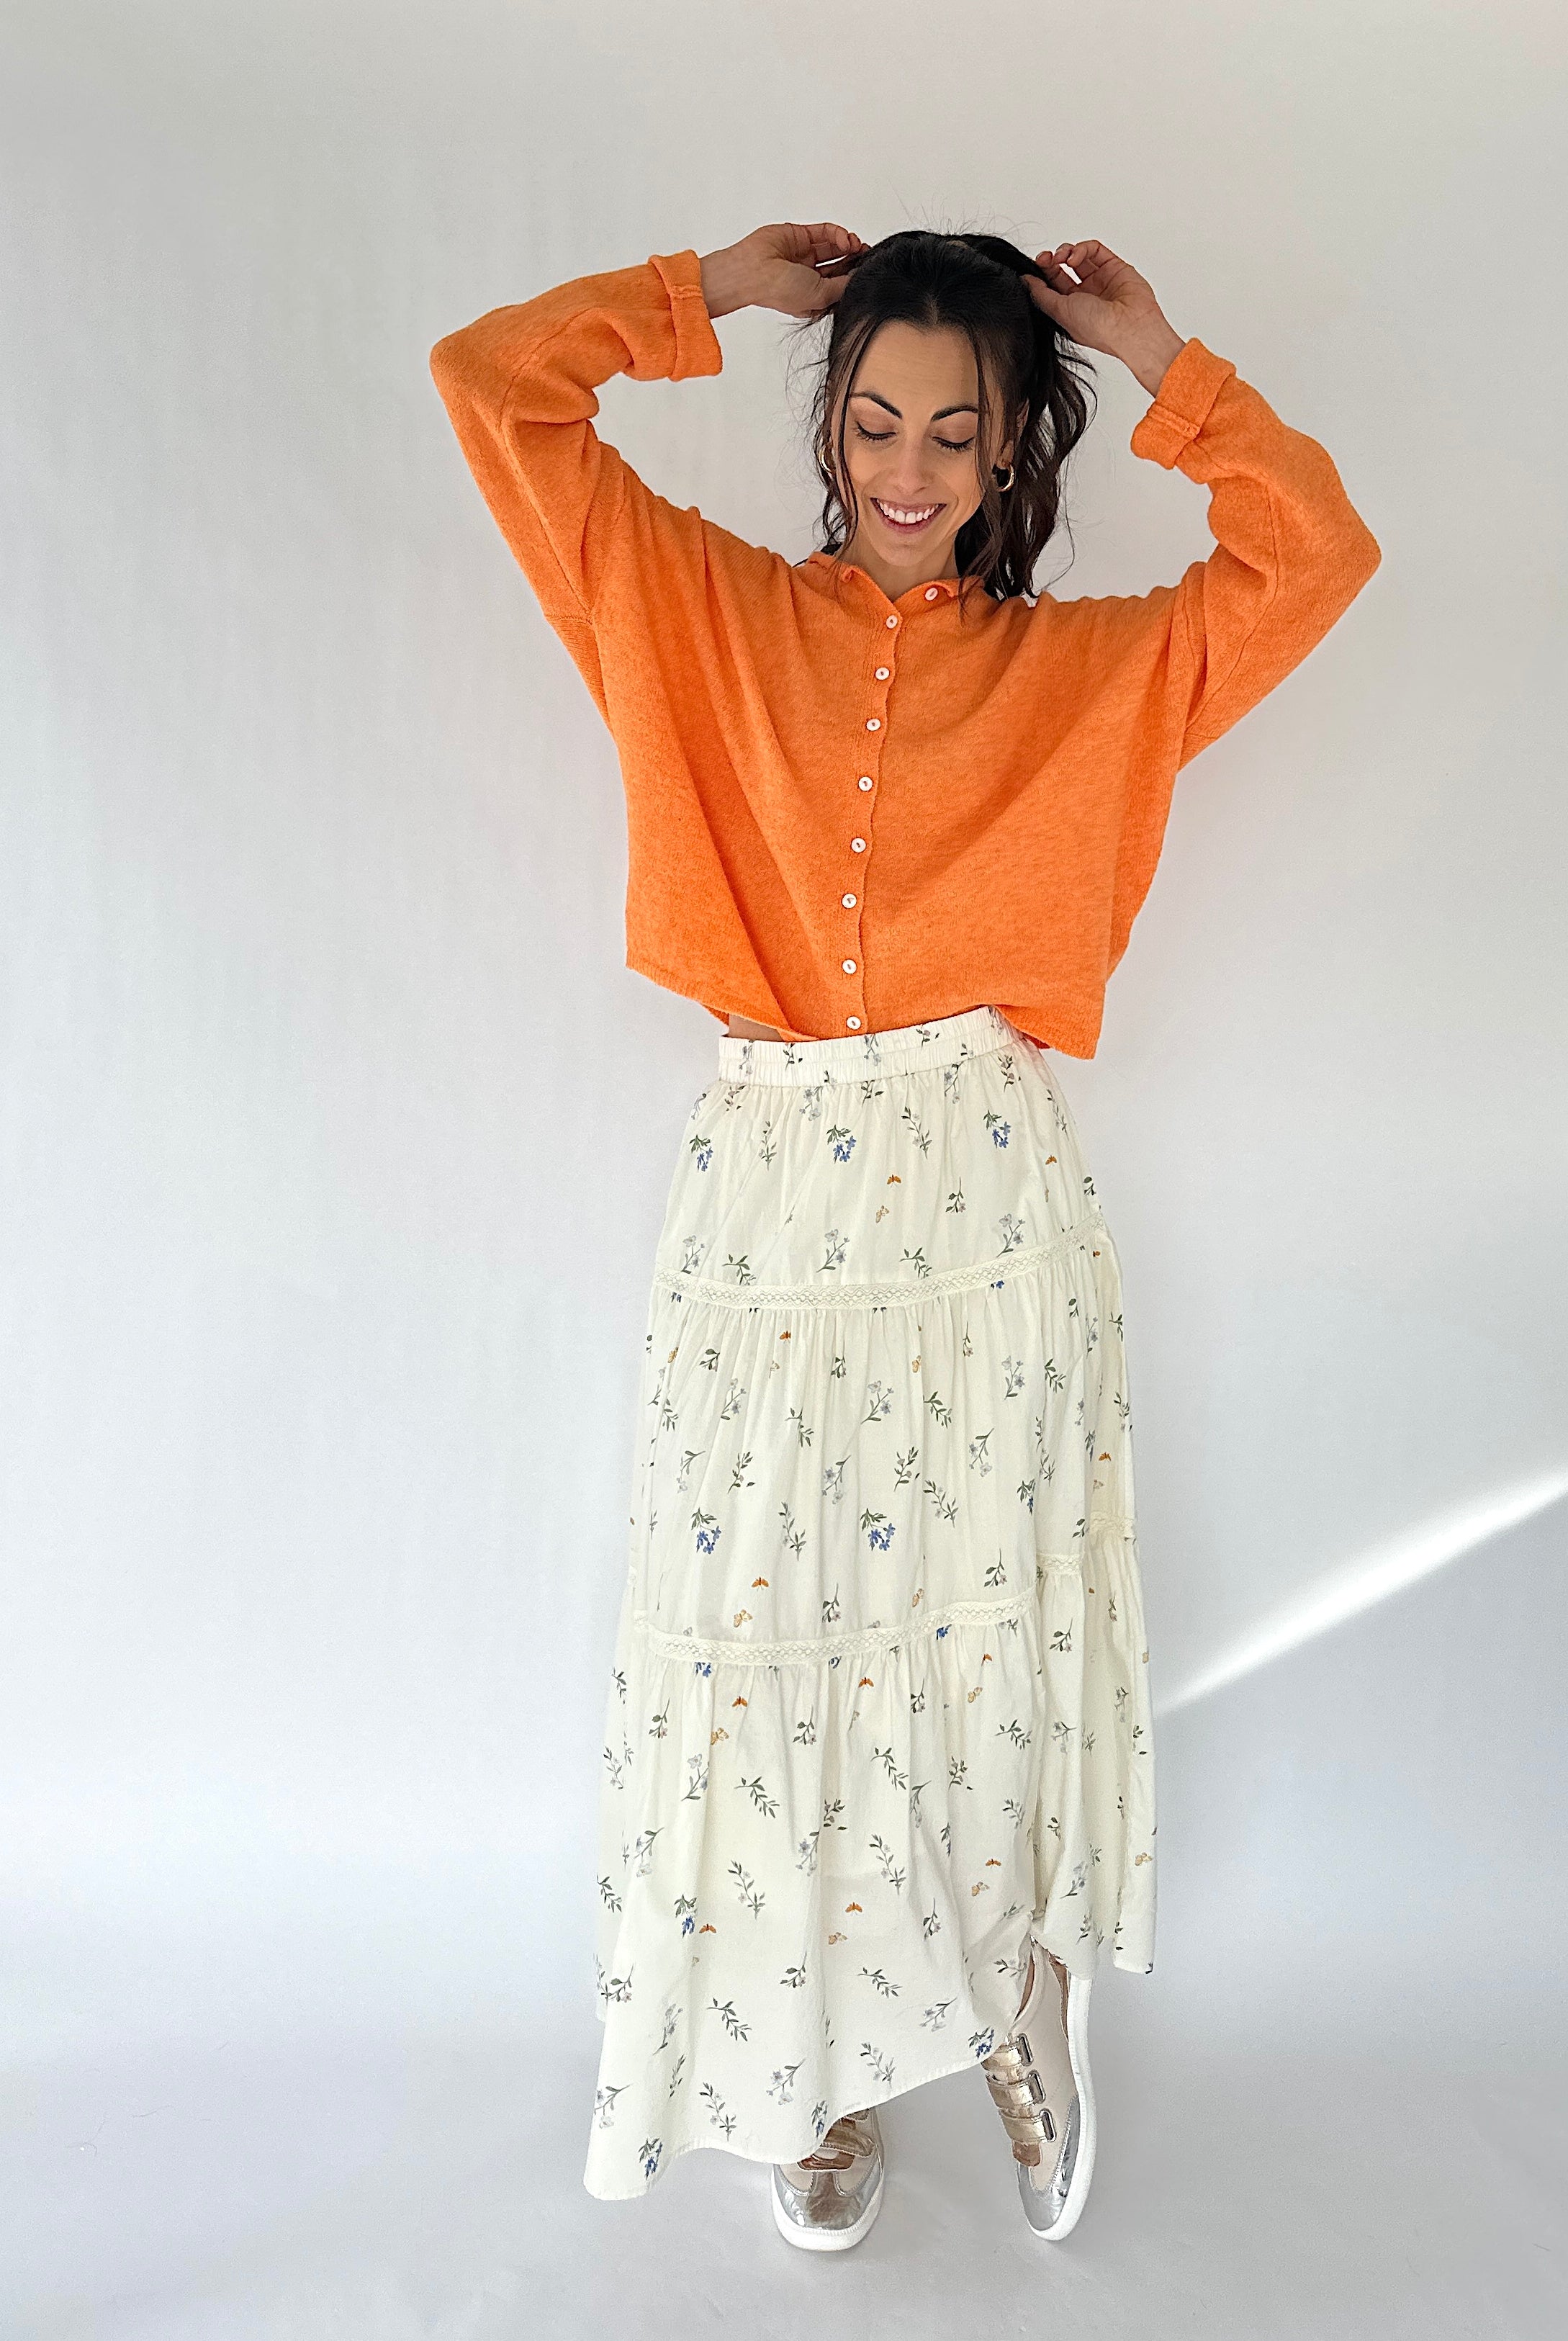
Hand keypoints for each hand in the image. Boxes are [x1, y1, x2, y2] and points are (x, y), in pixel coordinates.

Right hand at [699, 223, 867, 320]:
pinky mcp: (800, 236)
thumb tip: (860, 277)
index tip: (869, 271)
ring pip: (834, 246)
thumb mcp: (821, 297)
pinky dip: (838, 233)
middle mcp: (810, 276)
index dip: (855, 276)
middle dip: (855, 259)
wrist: (753, 270)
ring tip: (857, 245)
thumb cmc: (779, 290)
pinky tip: (846, 238)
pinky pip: (825, 232)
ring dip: (849, 244)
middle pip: (840, 264)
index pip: (841, 284)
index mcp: (814, 296)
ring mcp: (805, 256)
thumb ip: (843, 286)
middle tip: (867, 256)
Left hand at [1025, 240, 1184, 390]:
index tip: (1035, 266)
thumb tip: (1026, 281)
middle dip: (1051, 260)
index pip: (1052, 284)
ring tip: (1062, 257)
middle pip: (1063, 268)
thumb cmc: (1099, 328)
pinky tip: (1075, 256)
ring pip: (1078, 256)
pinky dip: (1082, 248)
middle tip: (1046, 258)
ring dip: (1066, 252)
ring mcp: (1100, 279)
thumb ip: (1041, 294)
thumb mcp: (1059, 312)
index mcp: (1072, 308)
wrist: (1130, 326)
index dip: (1043, 273)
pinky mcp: (1114, 266)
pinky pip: (1094, 250)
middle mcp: (1086, 294)